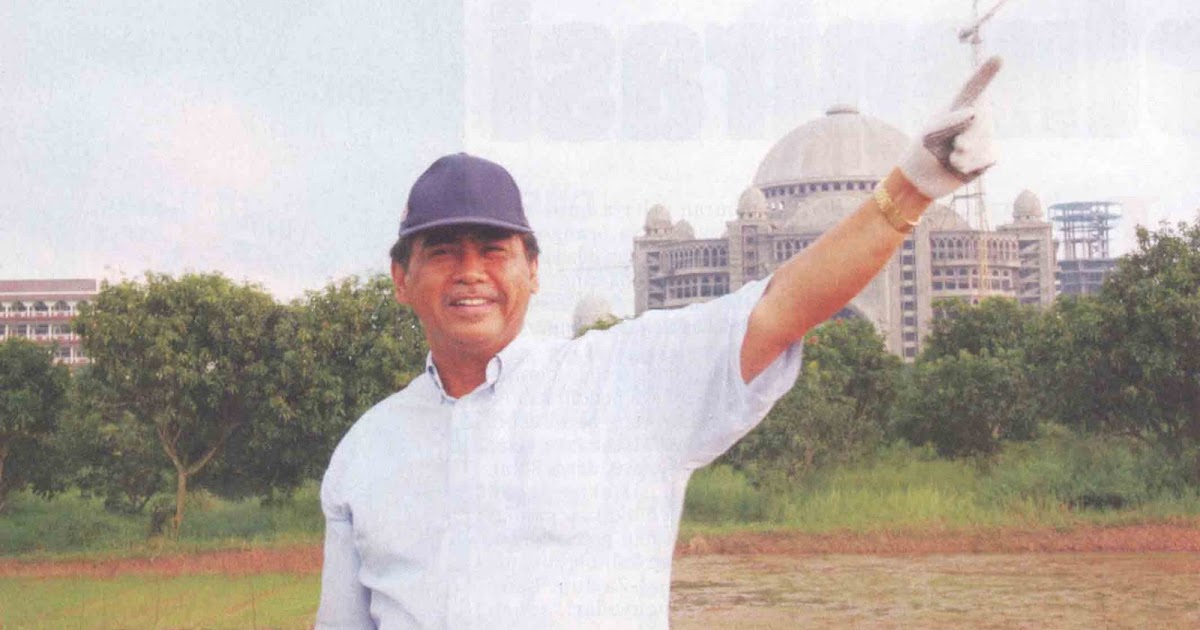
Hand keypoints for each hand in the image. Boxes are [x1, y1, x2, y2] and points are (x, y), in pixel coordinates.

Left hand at [899, 56, 1001, 199]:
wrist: (921, 181)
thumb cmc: (921, 152)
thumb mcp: (928, 133)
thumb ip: (948, 120)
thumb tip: (973, 112)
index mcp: (957, 108)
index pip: (974, 87)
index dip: (986, 73)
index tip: (998, 58)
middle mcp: (974, 119)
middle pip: (981, 120)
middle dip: (967, 136)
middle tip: (955, 146)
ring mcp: (982, 137)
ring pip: (983, 141)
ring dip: (964, 154)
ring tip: (951, 159)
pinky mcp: (987, 155)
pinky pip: (988, 156)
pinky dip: (972, 164)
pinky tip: (959, 167)